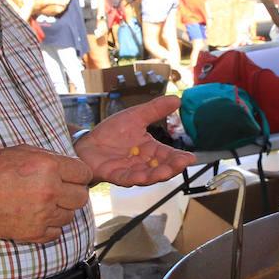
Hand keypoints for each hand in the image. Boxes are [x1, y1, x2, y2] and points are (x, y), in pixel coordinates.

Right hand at [0, 146, 92, 242]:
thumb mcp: (22, 151)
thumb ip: (50, 158)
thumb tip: (70, 166)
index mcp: (49, 167)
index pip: (84, 173)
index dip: (79, 174)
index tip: (72, 177)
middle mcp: (50, 191)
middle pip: (82, 197)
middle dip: (73, 193)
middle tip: (59, 190)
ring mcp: (43, 214)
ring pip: (70, 216)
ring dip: (61, 210)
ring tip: (43, 203)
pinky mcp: (34, 233)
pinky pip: (56, 232)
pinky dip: (50, 226)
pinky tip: (38, 216)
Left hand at [75, 94, 195, 185]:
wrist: (87, 142)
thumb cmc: (112, 132)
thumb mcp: (136, 116)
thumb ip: (155, 110)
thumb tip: (178, 99)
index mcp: (151, 150)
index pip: (169, 155)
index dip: (180, 158)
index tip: (191, 158)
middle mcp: (144, 163)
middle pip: (162, 168)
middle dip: (172, 167)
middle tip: (182, 164)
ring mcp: (130, 171)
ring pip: (147, 176)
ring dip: (157, 175)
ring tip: (167, 172)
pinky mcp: (115, 175)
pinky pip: (127, 179)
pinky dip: (135, 178)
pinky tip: (143, 176)